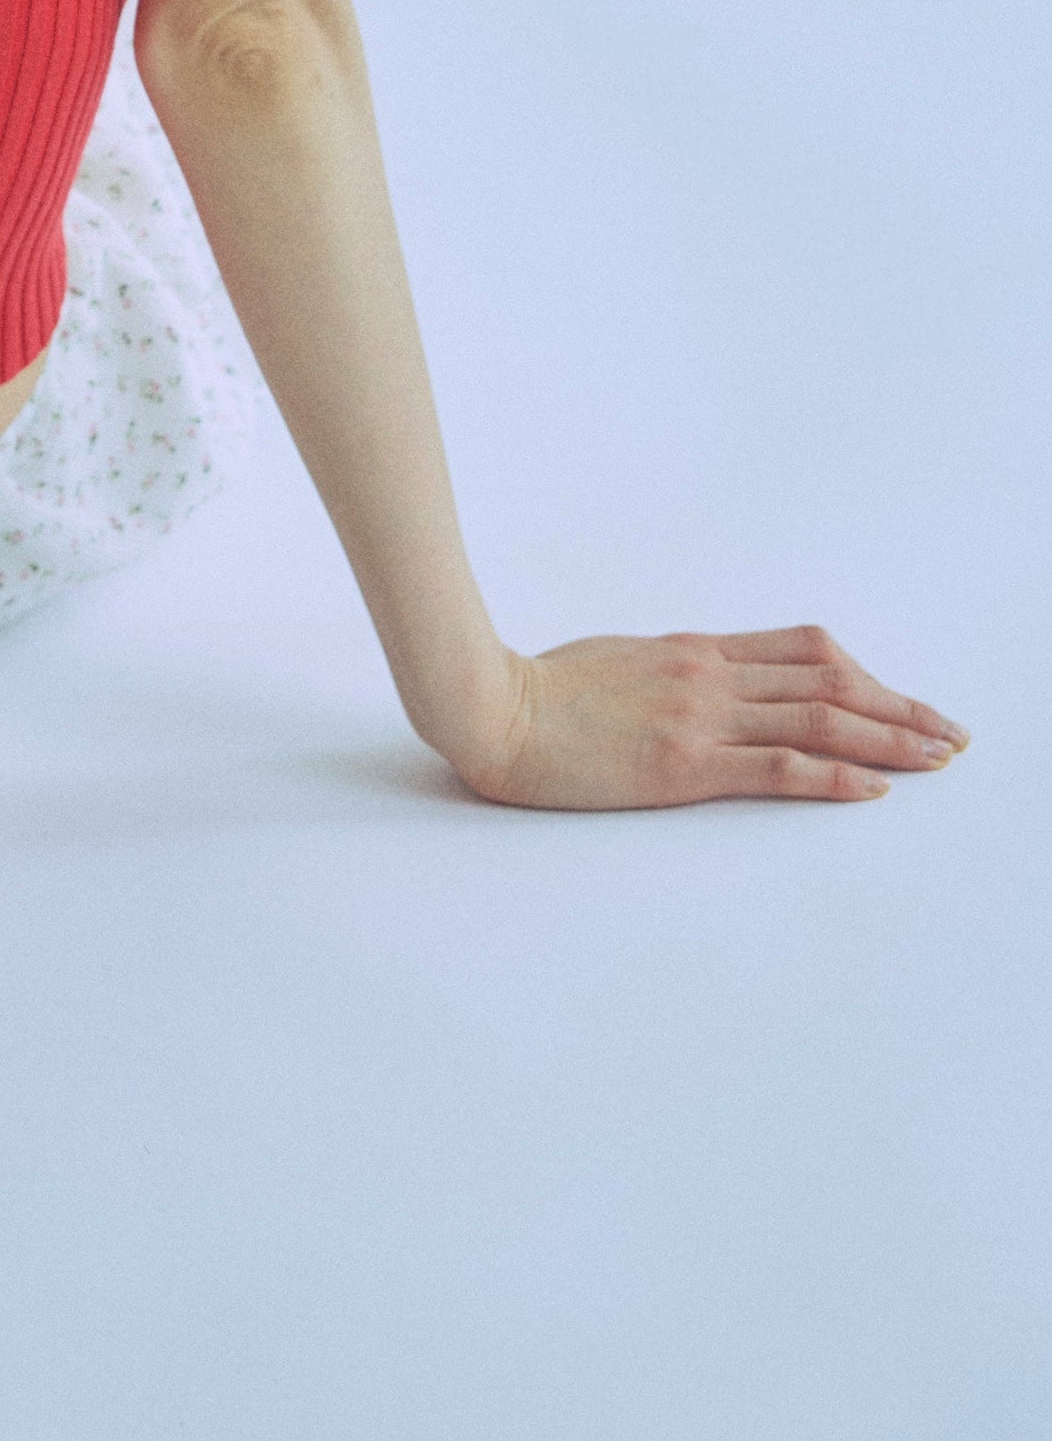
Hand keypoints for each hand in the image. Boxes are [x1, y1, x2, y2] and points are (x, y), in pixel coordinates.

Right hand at [445, 622, 967, 810]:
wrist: (490, 706)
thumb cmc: (542, 691)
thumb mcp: (621, 662)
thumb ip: (674, 672)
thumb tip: (711, 683)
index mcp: (694, 651)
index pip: (805, 653)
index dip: (868, 676)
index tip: (906, 700)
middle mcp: (709, 675)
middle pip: (829, 684)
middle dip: (898, 710)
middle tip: (950, 734)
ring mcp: (698, 717)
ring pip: (817, 720)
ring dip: (886, 740)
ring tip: (935, 758)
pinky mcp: (682, 764)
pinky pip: (774, 766)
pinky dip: (830, 777)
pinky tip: (868, 789)